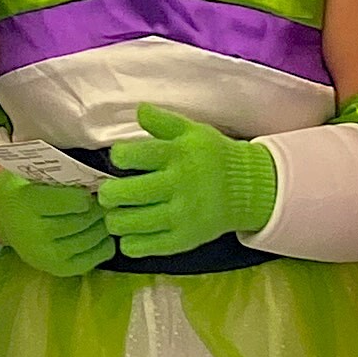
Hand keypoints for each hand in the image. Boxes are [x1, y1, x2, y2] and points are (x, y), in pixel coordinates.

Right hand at [0, 166, 114, 276]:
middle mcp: (35, 233)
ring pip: (92, 238)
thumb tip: (101, 186)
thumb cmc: (29, 192)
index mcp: (28, 203)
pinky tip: (102, 234)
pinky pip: (96, 256)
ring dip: (103, 225)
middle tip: (103, 201)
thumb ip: (66, 180)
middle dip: (99, 209)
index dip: (89, 195)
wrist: (7, 219)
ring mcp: (47, 255)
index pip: (74, 201)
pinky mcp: (59, 269)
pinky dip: (105, 244)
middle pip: (84, 220)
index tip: (91, 190)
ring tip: (102, 215)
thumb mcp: (38, 178)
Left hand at [103, 105, 272, 257]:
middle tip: (110, 193)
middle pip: (125, 194)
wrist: (249, 189)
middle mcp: (179, 186)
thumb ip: (163, 121)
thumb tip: (139, 110)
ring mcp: (181, 216)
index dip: (118, 157)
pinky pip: (143, 247)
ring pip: (129, 223)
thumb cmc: (214, 157)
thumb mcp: (193, 132)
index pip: (133, 156)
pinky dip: (130, 242)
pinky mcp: (184, 239)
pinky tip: (132, 232)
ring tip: (119, 213)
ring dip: (115, 219)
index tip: (120, 159)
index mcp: (178, 155)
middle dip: (108, 194)